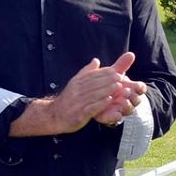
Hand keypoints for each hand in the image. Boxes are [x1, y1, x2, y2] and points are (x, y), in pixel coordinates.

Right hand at [8, 53, 140, 135]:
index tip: (118, 72)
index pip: (93, 76)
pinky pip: (91, 107)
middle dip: (109, 80)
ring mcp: (78, 103)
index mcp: (77, 83)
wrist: (53, 115)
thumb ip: (86, 72)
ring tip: (118, 87)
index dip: (106, 74)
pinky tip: (109, 101)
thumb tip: (96, 60)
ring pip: (94, 95)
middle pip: (95, 84)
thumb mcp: (75, 83)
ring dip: (107, 90)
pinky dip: (100, 103)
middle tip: (122, 78)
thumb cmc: (67, 100)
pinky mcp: (79, 114)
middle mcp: (77, 91)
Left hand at [91, 55, 146, 126]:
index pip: (140, 88)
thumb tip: (131, 54)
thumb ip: (121, 65)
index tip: (138, 86)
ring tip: (123, 101)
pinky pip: (117, 118)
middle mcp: (128, 100)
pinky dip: (117, 116)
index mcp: (130, 89)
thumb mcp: (113, 74)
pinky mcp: (111, 117)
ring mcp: (120, 109)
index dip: (140, 87)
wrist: (91, 97)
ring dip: (128, 105)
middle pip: (137, 100)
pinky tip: (116, 113)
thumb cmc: (107, 84)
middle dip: (134, 96)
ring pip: (129, 109)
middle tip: (127, 91)